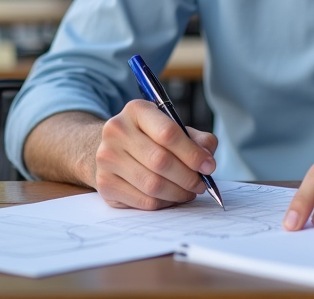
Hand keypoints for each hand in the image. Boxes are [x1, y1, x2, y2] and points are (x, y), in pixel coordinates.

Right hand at [93, 99, 217, 209]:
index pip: (168, 133)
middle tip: (201, 184)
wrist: (113, 149)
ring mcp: (107, 158)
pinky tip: (171, 197)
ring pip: (152, 184)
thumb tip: (208, 159)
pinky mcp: (104, 183)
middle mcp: (117, 131)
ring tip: (189, 192)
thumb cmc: (149, 138)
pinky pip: (143, 200)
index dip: (192, 153)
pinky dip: (163, 203)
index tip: (208, 166)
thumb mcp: (172, 128)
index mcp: (137, 110)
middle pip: (160, 161)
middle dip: (188, 177)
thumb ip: (196, 139)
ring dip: (178, 193)